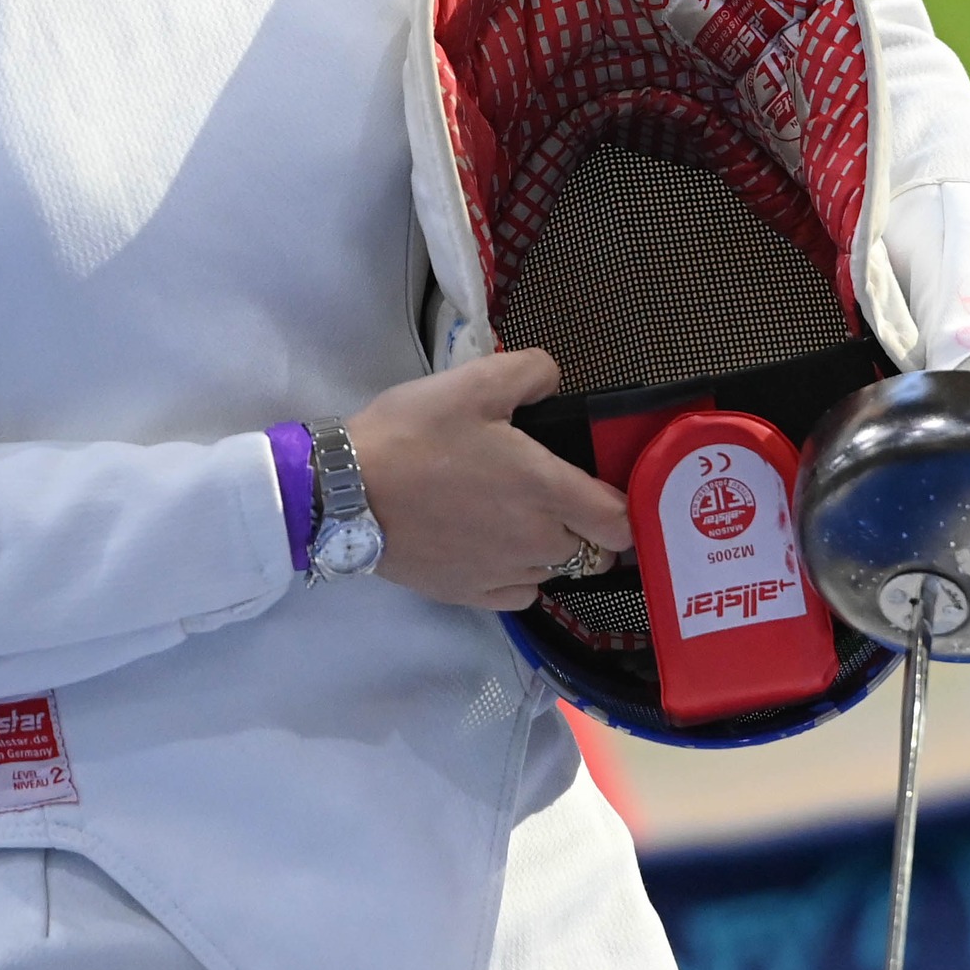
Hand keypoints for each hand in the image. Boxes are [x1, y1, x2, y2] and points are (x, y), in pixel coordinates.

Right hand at [347, 347, 629, 609]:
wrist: (345, 492)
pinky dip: (520, 573)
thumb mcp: (473, 381)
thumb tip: (555, 380)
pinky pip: (521, 593)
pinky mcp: (472, 596)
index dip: (624, 504)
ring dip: (552, 549)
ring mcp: (504, 575)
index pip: (621, 521)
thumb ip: (530, 372)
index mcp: (547, 490)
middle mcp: (537, 543)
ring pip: (555, 571)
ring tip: (517, 514)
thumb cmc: (413, 434)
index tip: (606, 484)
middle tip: (556, 490)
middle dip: (587, 524)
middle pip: (594, 550)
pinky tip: (494, 546)